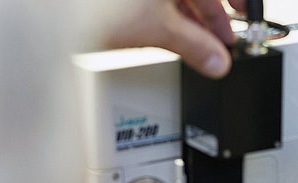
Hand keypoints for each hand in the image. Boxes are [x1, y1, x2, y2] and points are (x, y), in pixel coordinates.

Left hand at [105, 0, 245, 77]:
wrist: (53, 13)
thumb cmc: (99, 5)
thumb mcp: (159, 29)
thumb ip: (195, 47)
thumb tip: (216, 61)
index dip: (239, 1)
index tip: (244, 16)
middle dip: (211, 16)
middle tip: (221, 40)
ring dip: (190, 20)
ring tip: (198, 46)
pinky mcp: (124, 1)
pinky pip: (156, 1)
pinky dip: (167, 16)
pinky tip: (172, 36)